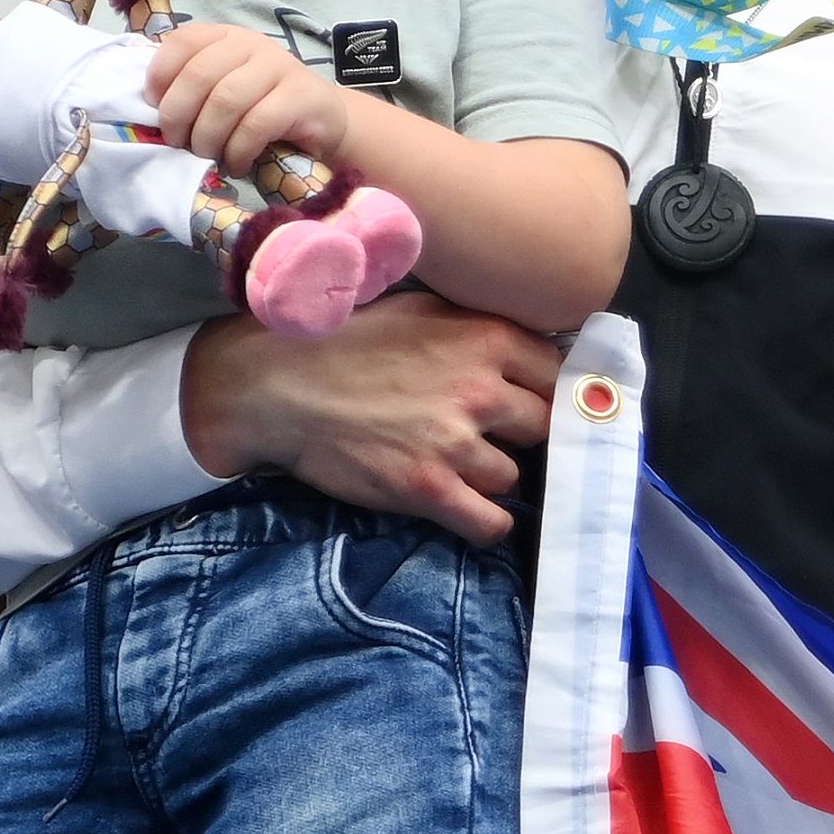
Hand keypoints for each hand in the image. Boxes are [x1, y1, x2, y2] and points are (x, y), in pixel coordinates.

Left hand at [146, 22, 352, 176]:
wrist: (324, 122)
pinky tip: (237, 164)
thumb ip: (191, 85)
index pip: (182, 42)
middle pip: (199, 75)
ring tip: (209, 156)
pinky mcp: (300, 96)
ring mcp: (279, 67)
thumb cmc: (263, 108)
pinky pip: (256, 125)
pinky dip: (238, 151)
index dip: (160, 75)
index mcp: (226, 37)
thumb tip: (150, 105)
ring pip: (225, 101)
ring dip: (208, 137)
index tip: (154, 107)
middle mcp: (251, 44)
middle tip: (179, 143)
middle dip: (179, 116)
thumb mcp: (225, 87)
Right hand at [182, 298, 561, 547]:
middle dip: (523, 435)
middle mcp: (481, 390)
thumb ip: (479, 330)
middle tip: (496, 437)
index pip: (560, 375)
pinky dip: (485, 521)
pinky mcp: (428, 489)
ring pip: (513, 475)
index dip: (552, 394)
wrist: (274, 384)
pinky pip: (489, 522)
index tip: (546, 406)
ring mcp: (455, 443)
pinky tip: (466, 508)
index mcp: (486, 338)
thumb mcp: (421, 311)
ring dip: (492, 475)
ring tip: (456, 465)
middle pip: (545, 427)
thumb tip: (530, 351)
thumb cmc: (344, 340)